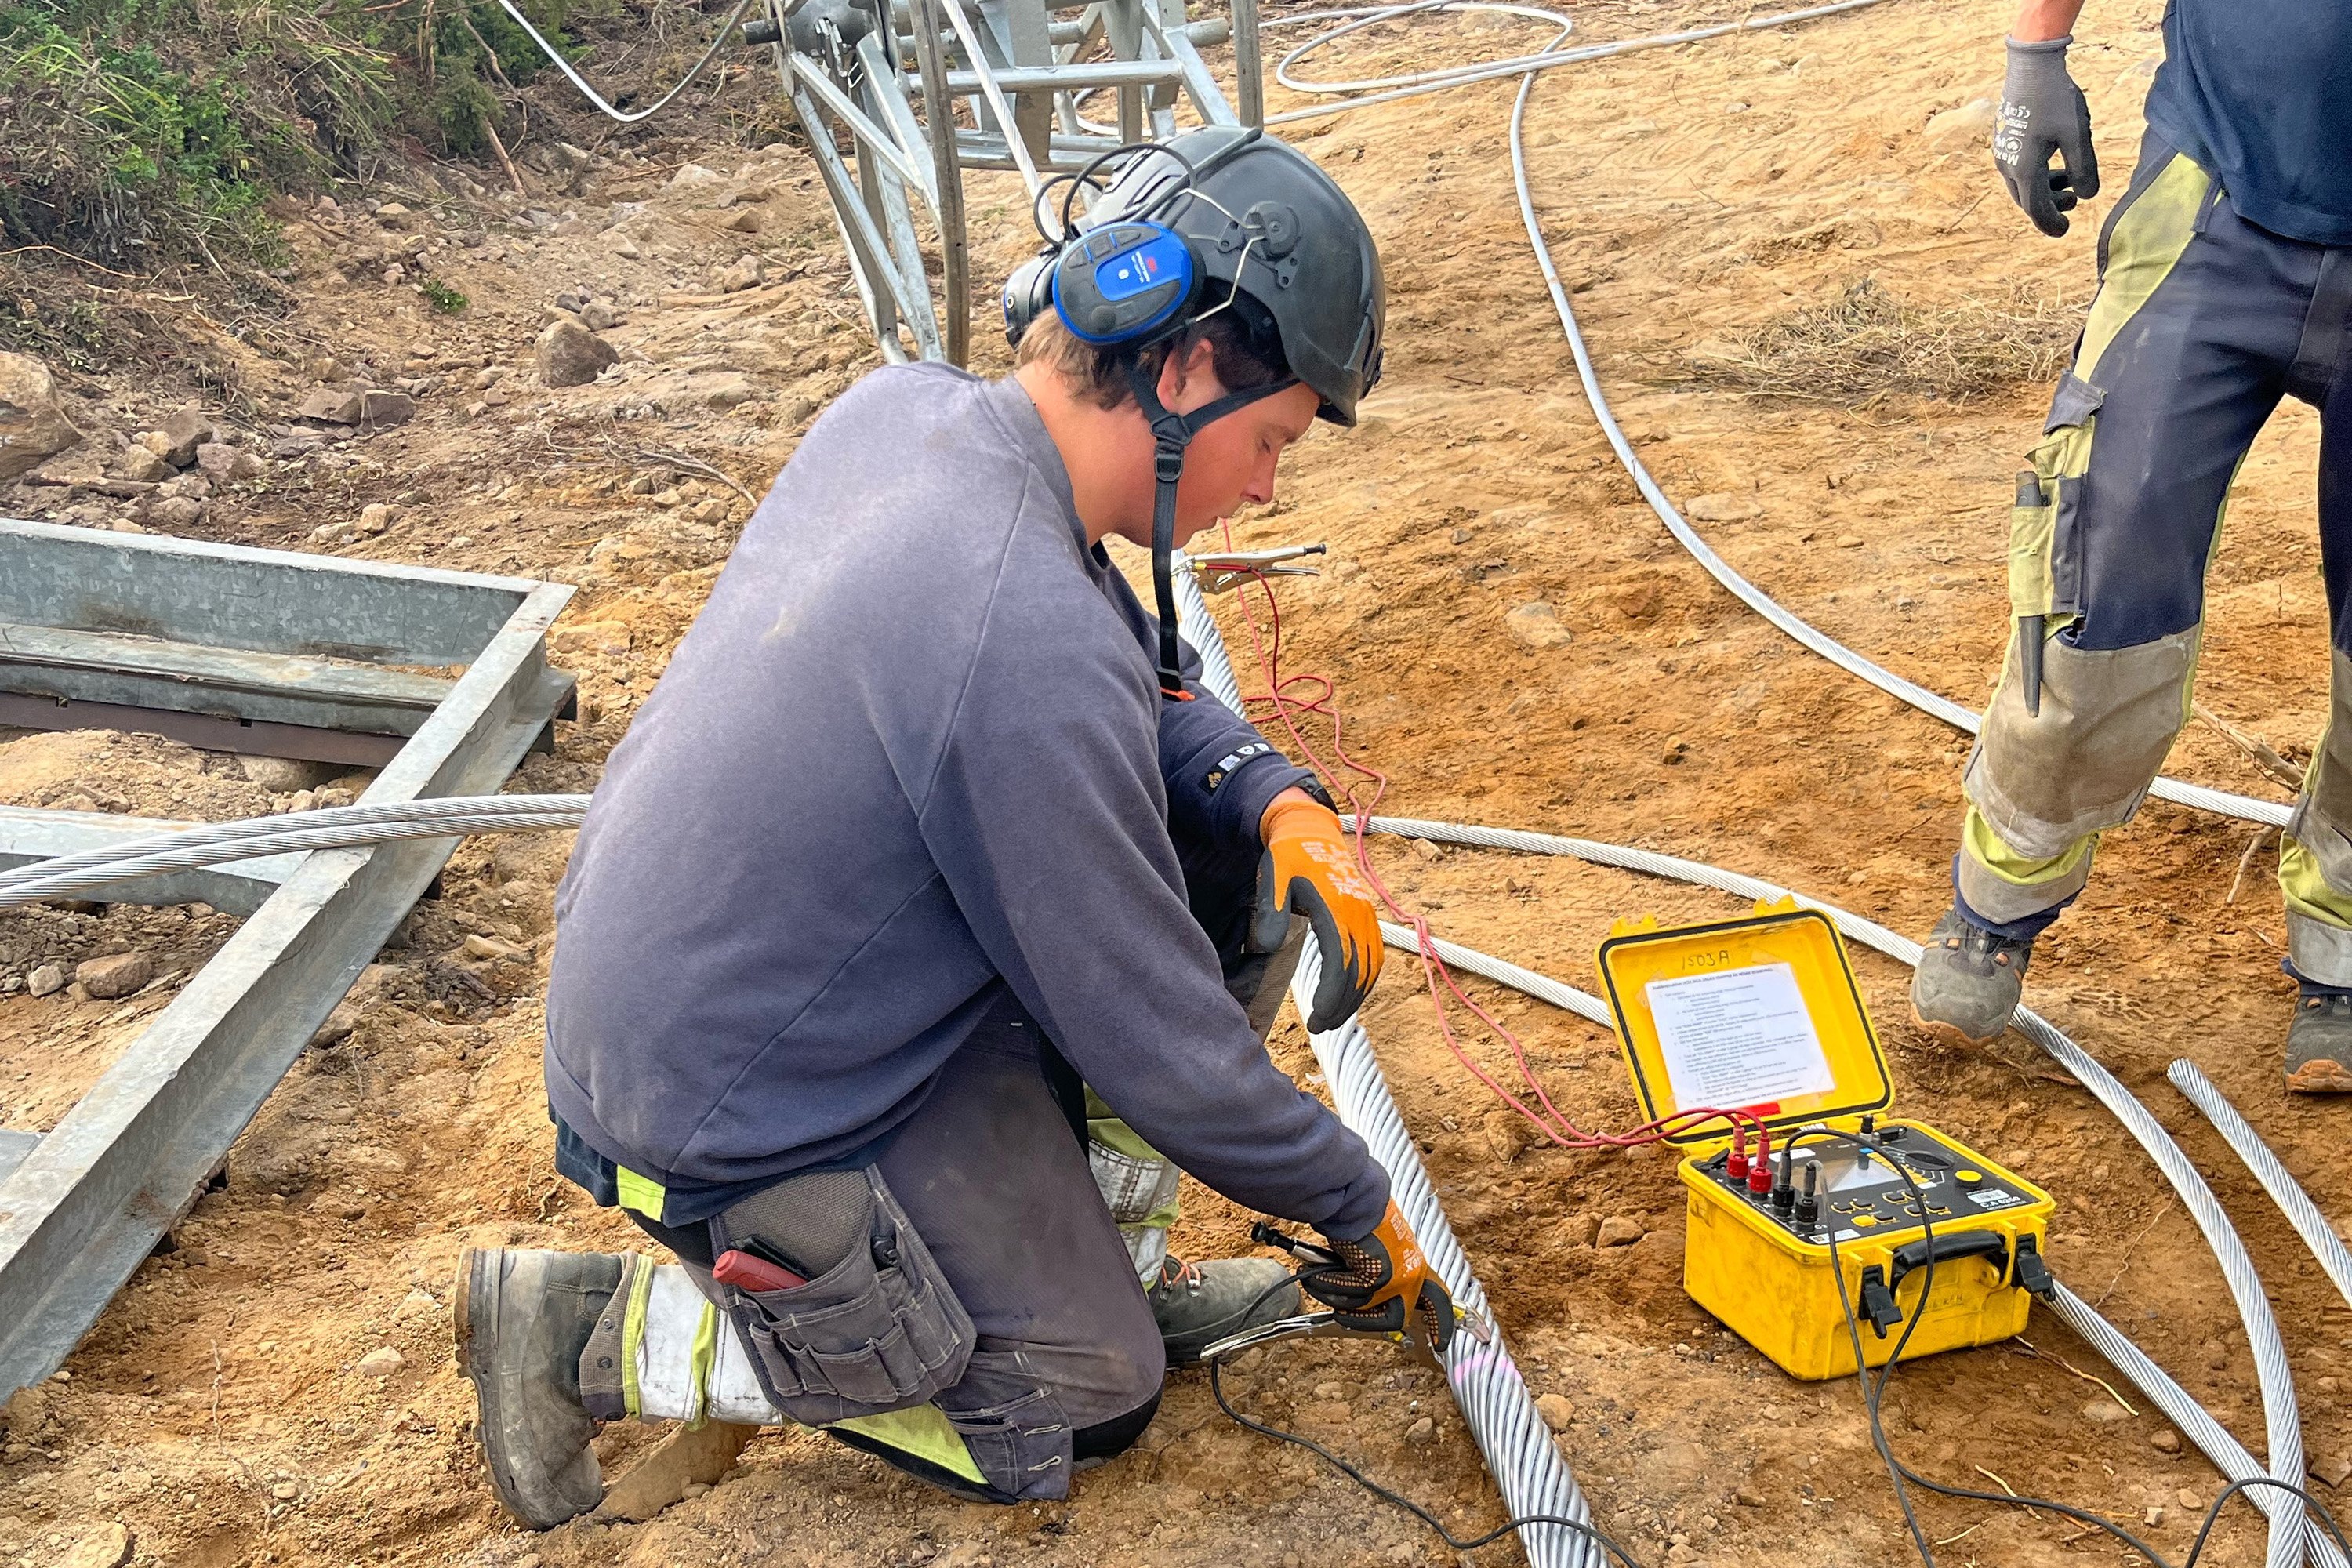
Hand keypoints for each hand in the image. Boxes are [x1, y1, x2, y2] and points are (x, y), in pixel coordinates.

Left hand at [1252, 790, 1383, 1031]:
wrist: (1309, 829)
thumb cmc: (1287, 855)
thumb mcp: (1273, 876)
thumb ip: (1271, 911)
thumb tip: (1267, 948)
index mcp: (1336, 907)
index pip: (1340, 963)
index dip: (1331, 996)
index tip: (1316, 1020)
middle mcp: (1358, 913)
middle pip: (1359, 971)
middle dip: (1342, 1005)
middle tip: (1319, 1027)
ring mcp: (1366, 914)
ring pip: (1371, 966)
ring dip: (1355, 996)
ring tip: (1333, 1017)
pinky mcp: (1366, 915)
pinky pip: (1375, 954)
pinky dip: (1366, 978)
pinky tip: (1349, 993)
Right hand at [1305, 1201, 1455, 1356]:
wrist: (1355, 1196)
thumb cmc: (1361, 1217)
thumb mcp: (1379, 1250)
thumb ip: (1379, 1273)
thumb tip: (1359, 1300)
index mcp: (1415, 1264)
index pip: (1438, 1299)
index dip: (1441, 1323)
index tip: (1439, 1344)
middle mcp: (1411, 1273)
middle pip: (1396, 1319)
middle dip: (1365, 1321)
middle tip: (1343, 1315)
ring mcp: (1396, 1278)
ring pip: (1360, 1307)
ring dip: (1333, 1294)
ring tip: (1315, 1277)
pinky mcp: (1376, 1276)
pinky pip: (1345, 1294)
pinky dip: (1326, 1283)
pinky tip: (1314, 1271)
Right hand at [1994, 34, 2098, 236]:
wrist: (2030, 66)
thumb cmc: (2055, 99)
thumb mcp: (2077, 135)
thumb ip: (2083, 168)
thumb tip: (2089, 196)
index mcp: (2025, 169)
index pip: (2037, 209)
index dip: (2052, 223)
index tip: (2066, 231)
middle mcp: (2008, 166)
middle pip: (2026, 199)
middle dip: (2049, 207)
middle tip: (2074, 203)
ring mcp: (2002, 153)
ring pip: (2021, 184)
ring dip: (2044, 189)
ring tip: (2068, 182)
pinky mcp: (2004, 141)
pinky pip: (2017, 169)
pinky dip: (2036, 175)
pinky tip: (2053, 160)